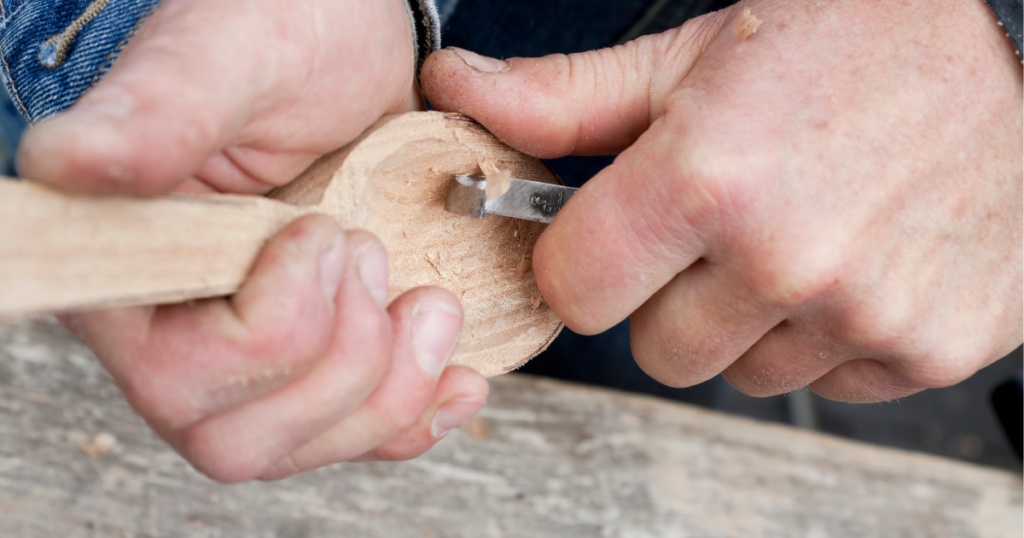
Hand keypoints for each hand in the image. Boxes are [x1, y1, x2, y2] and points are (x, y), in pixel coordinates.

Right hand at [18, 0, 487, 480]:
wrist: (349, 42)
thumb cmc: (277, 30)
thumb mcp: (228, 59)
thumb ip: (157, 116)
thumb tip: (62, 162)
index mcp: (131, 263)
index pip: (174, 374)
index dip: (270, 329)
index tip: (322, 229)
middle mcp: (176, 328)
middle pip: (238, 439)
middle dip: (344, 358)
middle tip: (372, 250)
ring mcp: (250, 357)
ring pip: (305, 445)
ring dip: (391, 387)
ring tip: (428, 298)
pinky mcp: (316, 359)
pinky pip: (358, 435)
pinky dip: (418, 415)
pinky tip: (456, 378)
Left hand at [421, 0, 1022, 401]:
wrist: (1022, 43)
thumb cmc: (858, 34)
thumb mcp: (694, 50)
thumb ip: (562, 98)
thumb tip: (455, 92)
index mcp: (708, 179)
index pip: (573, 291)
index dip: (578, 260)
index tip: (604, 234)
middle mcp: (786, 260)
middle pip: (651, 349)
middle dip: (660, 295)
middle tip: (709, 227)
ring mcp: (863, 314)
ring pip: (735, 371)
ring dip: (742, 319)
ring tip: (789, 234)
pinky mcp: (927, 348)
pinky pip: (822, 380)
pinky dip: (820, 335)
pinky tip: (850, 260)